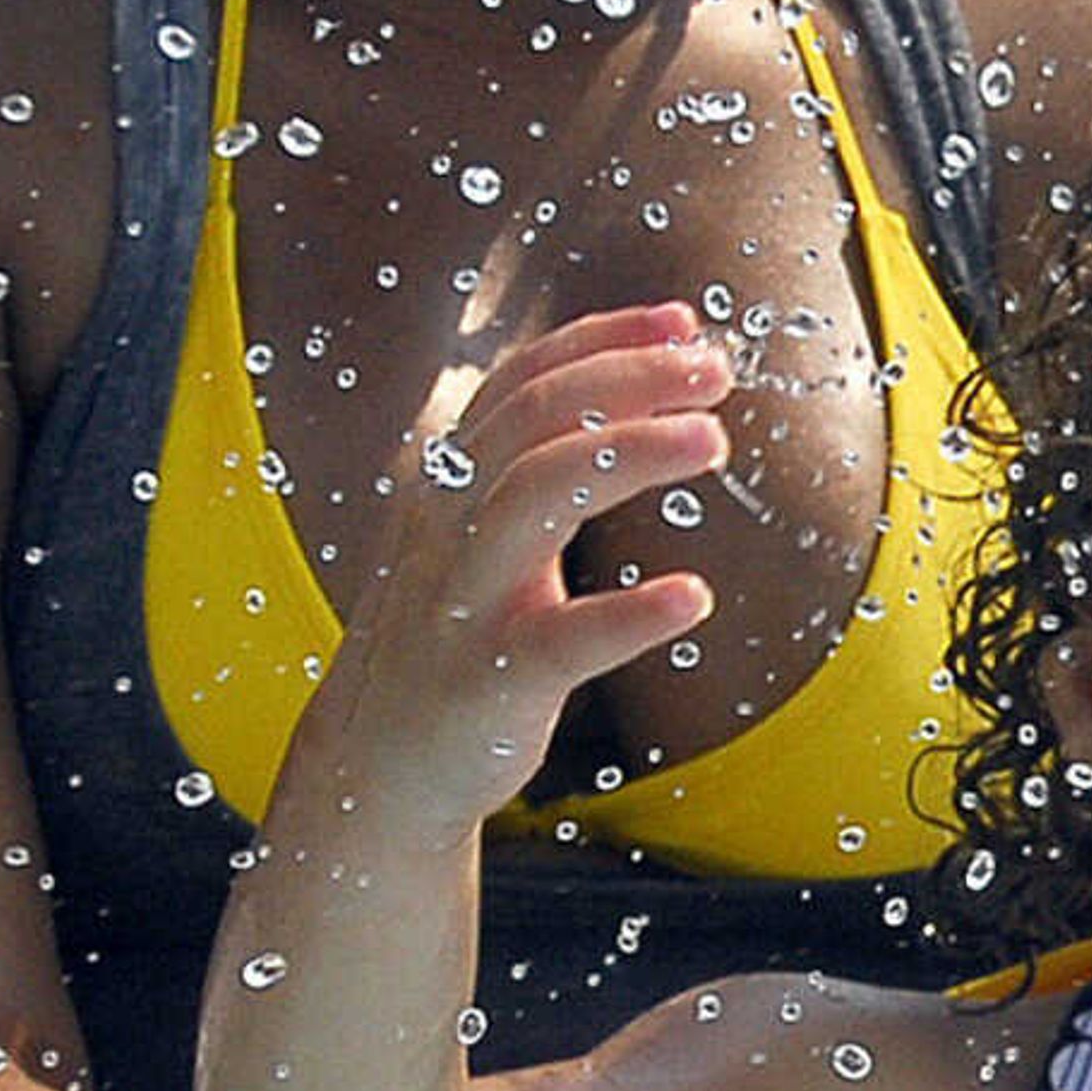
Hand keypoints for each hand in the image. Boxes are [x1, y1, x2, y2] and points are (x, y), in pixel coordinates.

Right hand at [263, 302, 735, 866]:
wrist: (375, 766)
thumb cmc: (453, 637)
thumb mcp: (480, 535)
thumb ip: (537, 467)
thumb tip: (637, 393)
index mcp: (451, 481)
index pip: (524, 380)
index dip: (606, 340)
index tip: (686, 324)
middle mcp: (449, 522)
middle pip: (537, 415)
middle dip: (630, 377)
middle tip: (716, 373)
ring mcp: (464, 597)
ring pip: (540, 493)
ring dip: (631, 452)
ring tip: (712, 438)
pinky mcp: (490, 678)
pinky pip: (564, 637)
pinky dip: (631, 613)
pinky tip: (694, 597)